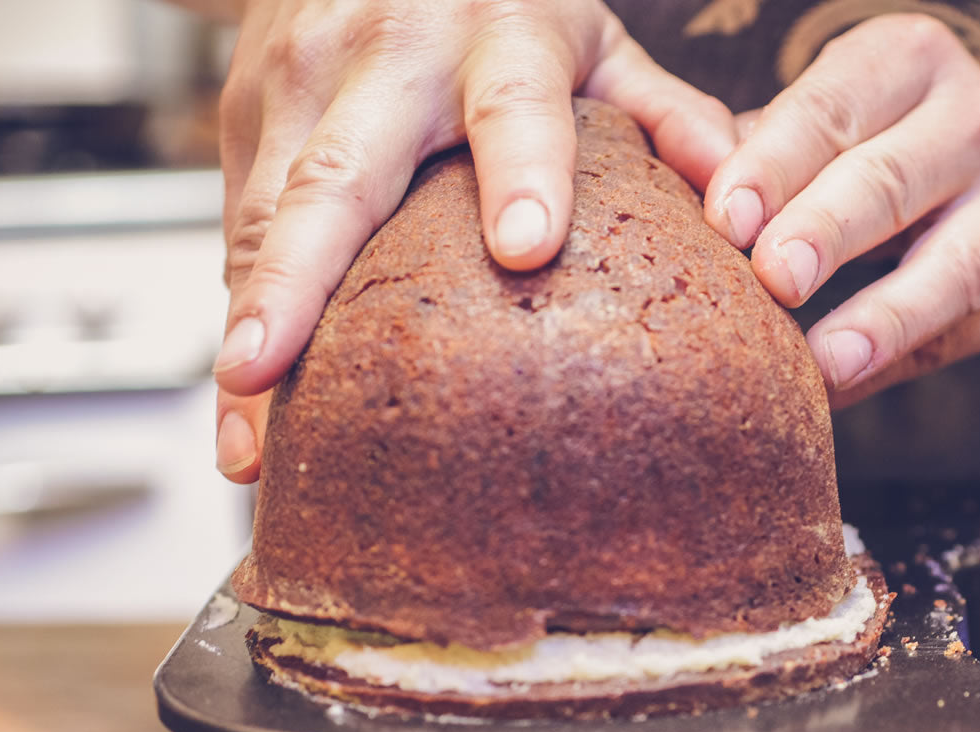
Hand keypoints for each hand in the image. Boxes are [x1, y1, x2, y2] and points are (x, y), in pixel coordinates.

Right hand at [210, 0, 735, 481]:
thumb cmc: (497, 0)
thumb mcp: (592, 37)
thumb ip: (663, 116)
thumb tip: (742, 213)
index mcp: (498, 34)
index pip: (514, 106)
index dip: (522, 171)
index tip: (527, 247)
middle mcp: (385, 57)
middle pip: (339, 175)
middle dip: (300, 279)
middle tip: (275, 371)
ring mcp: (299, 85)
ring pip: (266, 217)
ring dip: (251, 329)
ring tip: (247, 440)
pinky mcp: (244, 121)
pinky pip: (237, 234)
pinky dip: (239, 324)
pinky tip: (240, 416)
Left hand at [702, 13, 979, 406]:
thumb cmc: (870, 156)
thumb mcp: (821, 131)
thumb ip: (754, 153)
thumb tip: (670, 183)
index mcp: (907, 61)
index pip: (831, 109)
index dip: (774, 164)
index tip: (725, 218)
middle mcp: (977, 118)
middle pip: (890, 180)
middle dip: (826, 231)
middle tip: (771, 278)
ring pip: (950, 266)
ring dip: (883, 319)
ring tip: (827, 362)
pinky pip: (960, 333)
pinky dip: (896, 366)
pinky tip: (843, 389)